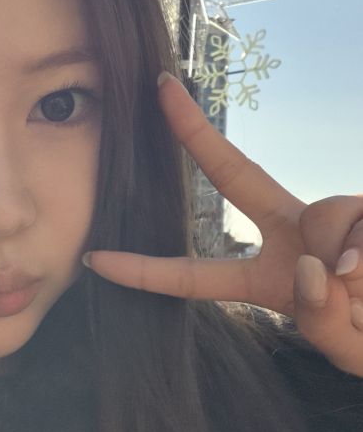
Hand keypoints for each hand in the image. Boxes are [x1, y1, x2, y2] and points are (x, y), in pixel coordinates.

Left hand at [83, 73, 362, 376]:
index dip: (146, 271)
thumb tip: (315, 266)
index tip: (94, 259)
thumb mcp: (347, 346)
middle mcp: (292, 233)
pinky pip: (362, 226)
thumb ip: (325, 319)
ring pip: (329, 224)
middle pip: (235, 176)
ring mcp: (331, 216)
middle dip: (195, 133)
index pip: (195, 276)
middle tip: (159, 85)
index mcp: (266, 279)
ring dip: (355, 271)